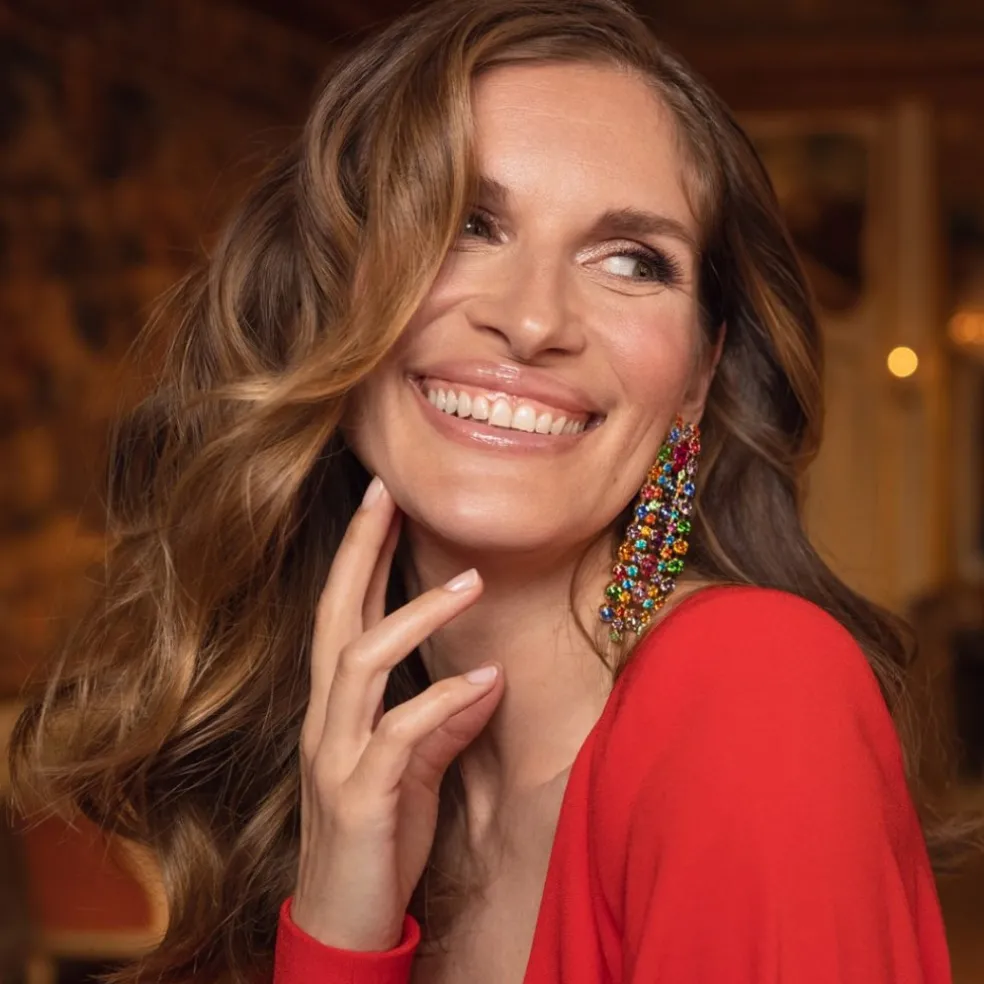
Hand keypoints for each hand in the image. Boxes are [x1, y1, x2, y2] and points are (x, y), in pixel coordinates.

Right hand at [291, 476, 503, 950]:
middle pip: (334, 615)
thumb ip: (444, 723)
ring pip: (361, 662)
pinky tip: (487, 682)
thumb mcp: (416, 771)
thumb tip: (489, 678)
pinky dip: (444, 701)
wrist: (345, 924)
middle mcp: (327, 720)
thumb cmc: (380, 840)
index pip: (343, 613)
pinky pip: (399, 735)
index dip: (362, 555)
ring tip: (472, 582)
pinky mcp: (358, 797)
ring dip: (416, 616)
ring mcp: (336, 756)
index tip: (384, 500)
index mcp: (337, 708)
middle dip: (360, 549)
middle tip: (389, 492)